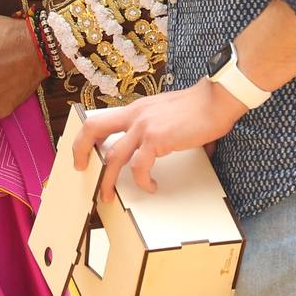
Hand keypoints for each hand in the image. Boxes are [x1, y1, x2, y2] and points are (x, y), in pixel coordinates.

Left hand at [70, 81, 245, 193]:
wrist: (216, 100)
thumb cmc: (198, 107)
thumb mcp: (165, 112)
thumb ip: (157, 126)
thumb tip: (162, 146)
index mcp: (136, 109)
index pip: (101, 120)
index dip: (87, 137)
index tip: (85, 152)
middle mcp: (135, 115)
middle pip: (93, 129)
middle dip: (80, 150)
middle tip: (80, 168)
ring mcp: (144, 127)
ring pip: (113, 156)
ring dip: (108, 179)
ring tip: (108, 195)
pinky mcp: (157, 139)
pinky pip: (140, 166)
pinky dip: (142, 181)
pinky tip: (150, 186)